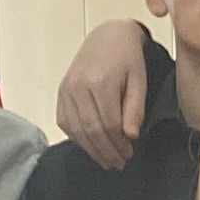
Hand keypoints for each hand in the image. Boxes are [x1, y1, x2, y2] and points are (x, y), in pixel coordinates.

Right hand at [55, 21, 153, 167]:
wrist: (108, 36)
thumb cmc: (128, 58)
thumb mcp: (139, 81)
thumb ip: (134, 109)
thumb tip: (131, 136)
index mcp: (100, 82)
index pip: (109, 125)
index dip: (119, 144)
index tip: (129, 154)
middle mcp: (79, 87)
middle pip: (91, 130)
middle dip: (106, 151)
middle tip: (119, 163)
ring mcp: (66, 89)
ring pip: (76, 130)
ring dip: (91, 150)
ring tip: (106, 160)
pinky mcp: (61, 92)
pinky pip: (65, 122)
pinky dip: (77, 137)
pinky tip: (90, 146)